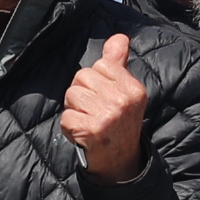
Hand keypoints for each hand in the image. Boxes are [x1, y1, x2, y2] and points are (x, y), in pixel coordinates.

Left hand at [61, 33, 151, 182]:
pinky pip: (66, 117)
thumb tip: (119, 37)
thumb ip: (118, 63)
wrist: (121, 162)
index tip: (104, 98)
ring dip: (74, 110)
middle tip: (95, 112)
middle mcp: (123, 100)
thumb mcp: (124, 92)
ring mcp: (108, 115)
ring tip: (88, 122)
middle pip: (81, 78)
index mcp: (133, 88)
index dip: (95, 81)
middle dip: (82, 94)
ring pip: (71, 95)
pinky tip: (83, 134)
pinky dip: (70, 128)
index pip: (99, 65)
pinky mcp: (92, 130)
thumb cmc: (119, 123)